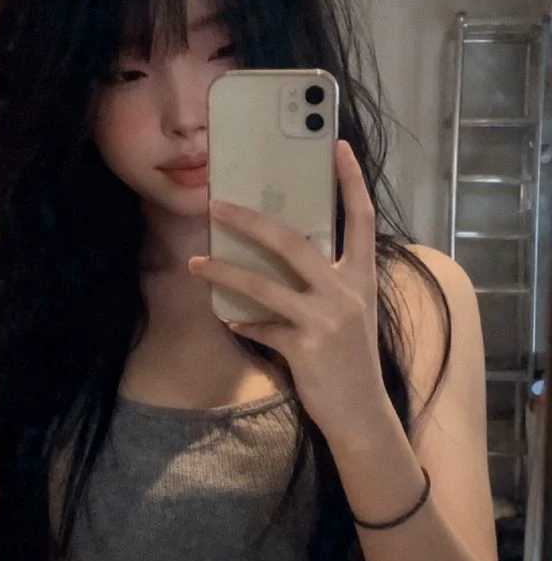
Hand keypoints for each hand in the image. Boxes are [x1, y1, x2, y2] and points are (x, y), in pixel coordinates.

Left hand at [188, 140, 390, 445]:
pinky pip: (260, 327)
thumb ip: (326, 282)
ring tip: (197, 263)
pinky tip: (226, 317)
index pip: (361, 219)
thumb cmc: (351, 358)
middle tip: (217, 206)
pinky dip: (240, 321)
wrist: (362, 413)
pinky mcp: (305, 348)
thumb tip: (282, 251)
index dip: (350, 182)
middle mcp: (347, 292)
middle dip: (250, 221)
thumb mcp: (350, 312)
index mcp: (363, 277)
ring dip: (225, 272)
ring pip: (264, 284)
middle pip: (293, 242)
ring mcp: (326, 320)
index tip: (337, 147)